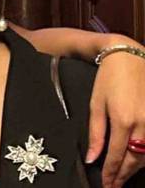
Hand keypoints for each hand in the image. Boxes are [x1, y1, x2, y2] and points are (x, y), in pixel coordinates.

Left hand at [87, 43, 144, 187]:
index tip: (106, 184)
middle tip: (113, 186)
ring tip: (123, 177)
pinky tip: (138, 160)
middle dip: (124, 175)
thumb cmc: (108, 79)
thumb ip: (96, 133)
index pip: (117, 156)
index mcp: (123, 121)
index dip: (111, 173)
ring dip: (136, 168)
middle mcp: (144, 124)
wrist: (129, 57)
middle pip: (135, 160)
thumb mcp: (96, 104)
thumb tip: (92, 158)